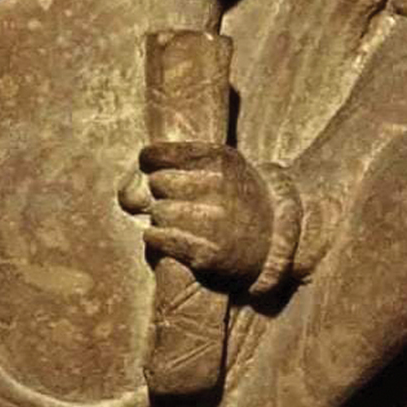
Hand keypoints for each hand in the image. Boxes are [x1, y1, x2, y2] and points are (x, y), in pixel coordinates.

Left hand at [130, 143, 273, 287]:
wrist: (276, 238)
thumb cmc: (239, 198)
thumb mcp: (224, 166)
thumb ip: (182, 163)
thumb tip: (130, 184)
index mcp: (221, 159)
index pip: (159, 154)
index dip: (150, 161)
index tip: (153, 167)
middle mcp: (218, 188)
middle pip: (157, 183)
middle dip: (159, 192)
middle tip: (175, 199)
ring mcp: (213, 221)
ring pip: (157, 212)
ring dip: (160, 219)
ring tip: (179, 221)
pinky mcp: (206, 252)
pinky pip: (158, 238)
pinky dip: (156, 238)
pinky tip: (168, 237)